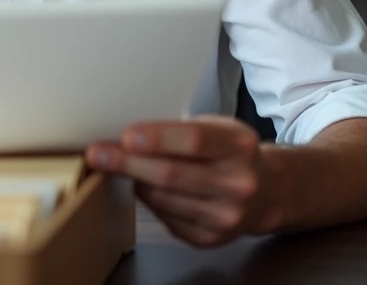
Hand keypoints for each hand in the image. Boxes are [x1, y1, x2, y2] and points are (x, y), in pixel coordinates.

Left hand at [86, 116, 266, 247]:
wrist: (268, 191)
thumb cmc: (231, 153)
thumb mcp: (217, 128)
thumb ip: (180, 131)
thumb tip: (128, 135)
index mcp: (239, 146)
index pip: (194, 140)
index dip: (157, 139)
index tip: (127, 136)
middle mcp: (238, 184)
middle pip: (171, 174)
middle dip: (128, 163)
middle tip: (98, 154)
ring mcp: (226, 216)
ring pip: (162, 198)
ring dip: (135, 181)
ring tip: (121, 166)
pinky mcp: (210, 238)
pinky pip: (165, 217)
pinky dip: (149, 200)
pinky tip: (147, 187)